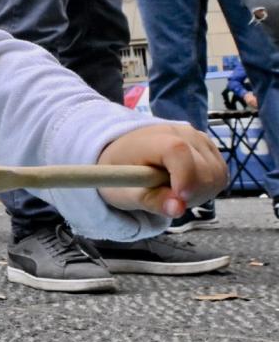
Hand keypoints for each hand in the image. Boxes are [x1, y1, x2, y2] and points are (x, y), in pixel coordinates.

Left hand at [97, 123, 225, 218]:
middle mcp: (181, 132)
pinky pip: (220, 173)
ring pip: (217, 173)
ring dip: (201, 192)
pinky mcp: (209, 147)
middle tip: (169, 201)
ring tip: (175, 193)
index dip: (184, 176)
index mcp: (153, 139)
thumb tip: (178, 209)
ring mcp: (198, 137)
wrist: (124, 154)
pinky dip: (207, 187)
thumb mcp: (125, 193)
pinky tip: (186, 187)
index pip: (178, 150)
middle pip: (204, 167)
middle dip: (192, 193)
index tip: (181, 199)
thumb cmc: (121, 173)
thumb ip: (152, 200)